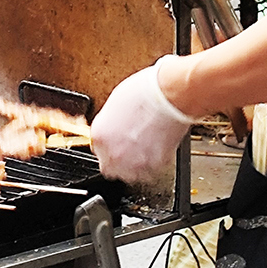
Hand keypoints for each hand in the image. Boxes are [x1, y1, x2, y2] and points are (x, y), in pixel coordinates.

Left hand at [91, 58, 195, 185]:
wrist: (170, 97)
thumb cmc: (145, 93)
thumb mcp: (115, 103)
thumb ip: (109, 123)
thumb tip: (112, 128)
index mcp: (100, 136)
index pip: (97, 149)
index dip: (108, 144)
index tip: (115, 141)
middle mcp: (113, 153)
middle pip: (109, 167)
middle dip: (118, 158)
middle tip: (129, 146)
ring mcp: (134, 163)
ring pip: (129, 174)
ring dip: (134, 164)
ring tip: (143, 147)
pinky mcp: (154, 167)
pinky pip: (149, 171)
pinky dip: (152, 162)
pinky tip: (155, 148)